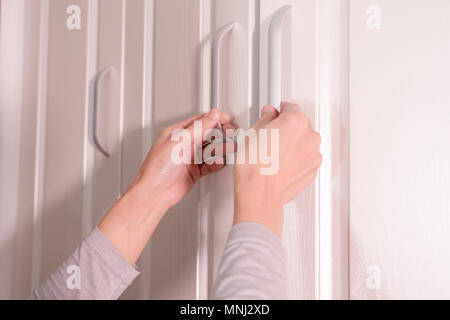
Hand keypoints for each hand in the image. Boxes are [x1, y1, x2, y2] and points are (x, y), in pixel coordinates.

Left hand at [99, 109, 233, 263]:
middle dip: (220, 133)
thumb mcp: (180, 142)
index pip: (199, 121)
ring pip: (210, 149)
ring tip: (230, 147)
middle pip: (207, 134)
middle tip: (231, 133)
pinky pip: (209, 164)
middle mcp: (183, 144)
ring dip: (221, 147)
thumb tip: (212, 115)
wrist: (155, 193)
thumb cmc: (158, 168)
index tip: (226, 119)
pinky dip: (216, 162)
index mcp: (176, 133)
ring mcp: (189, 158)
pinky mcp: (194, 171)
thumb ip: (198, 128)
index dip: (214, 119)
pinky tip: (219, 161)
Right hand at [233, 102, 321, 237]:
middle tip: (270, 138)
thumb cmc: (254, 166)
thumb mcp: (253, 132)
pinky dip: (296, 160)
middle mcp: (309, 136)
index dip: (279, 111)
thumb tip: (269, 115)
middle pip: (300, 125)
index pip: (290, 107)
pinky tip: (280, 164)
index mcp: (295, 121)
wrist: (259, 191)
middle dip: (287, 129)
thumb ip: (266, 118)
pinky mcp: (312, 171)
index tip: (274, 115)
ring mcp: (313, 155)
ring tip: (274, 155)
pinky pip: (305, 160)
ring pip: (304, 143)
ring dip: (293, 145)